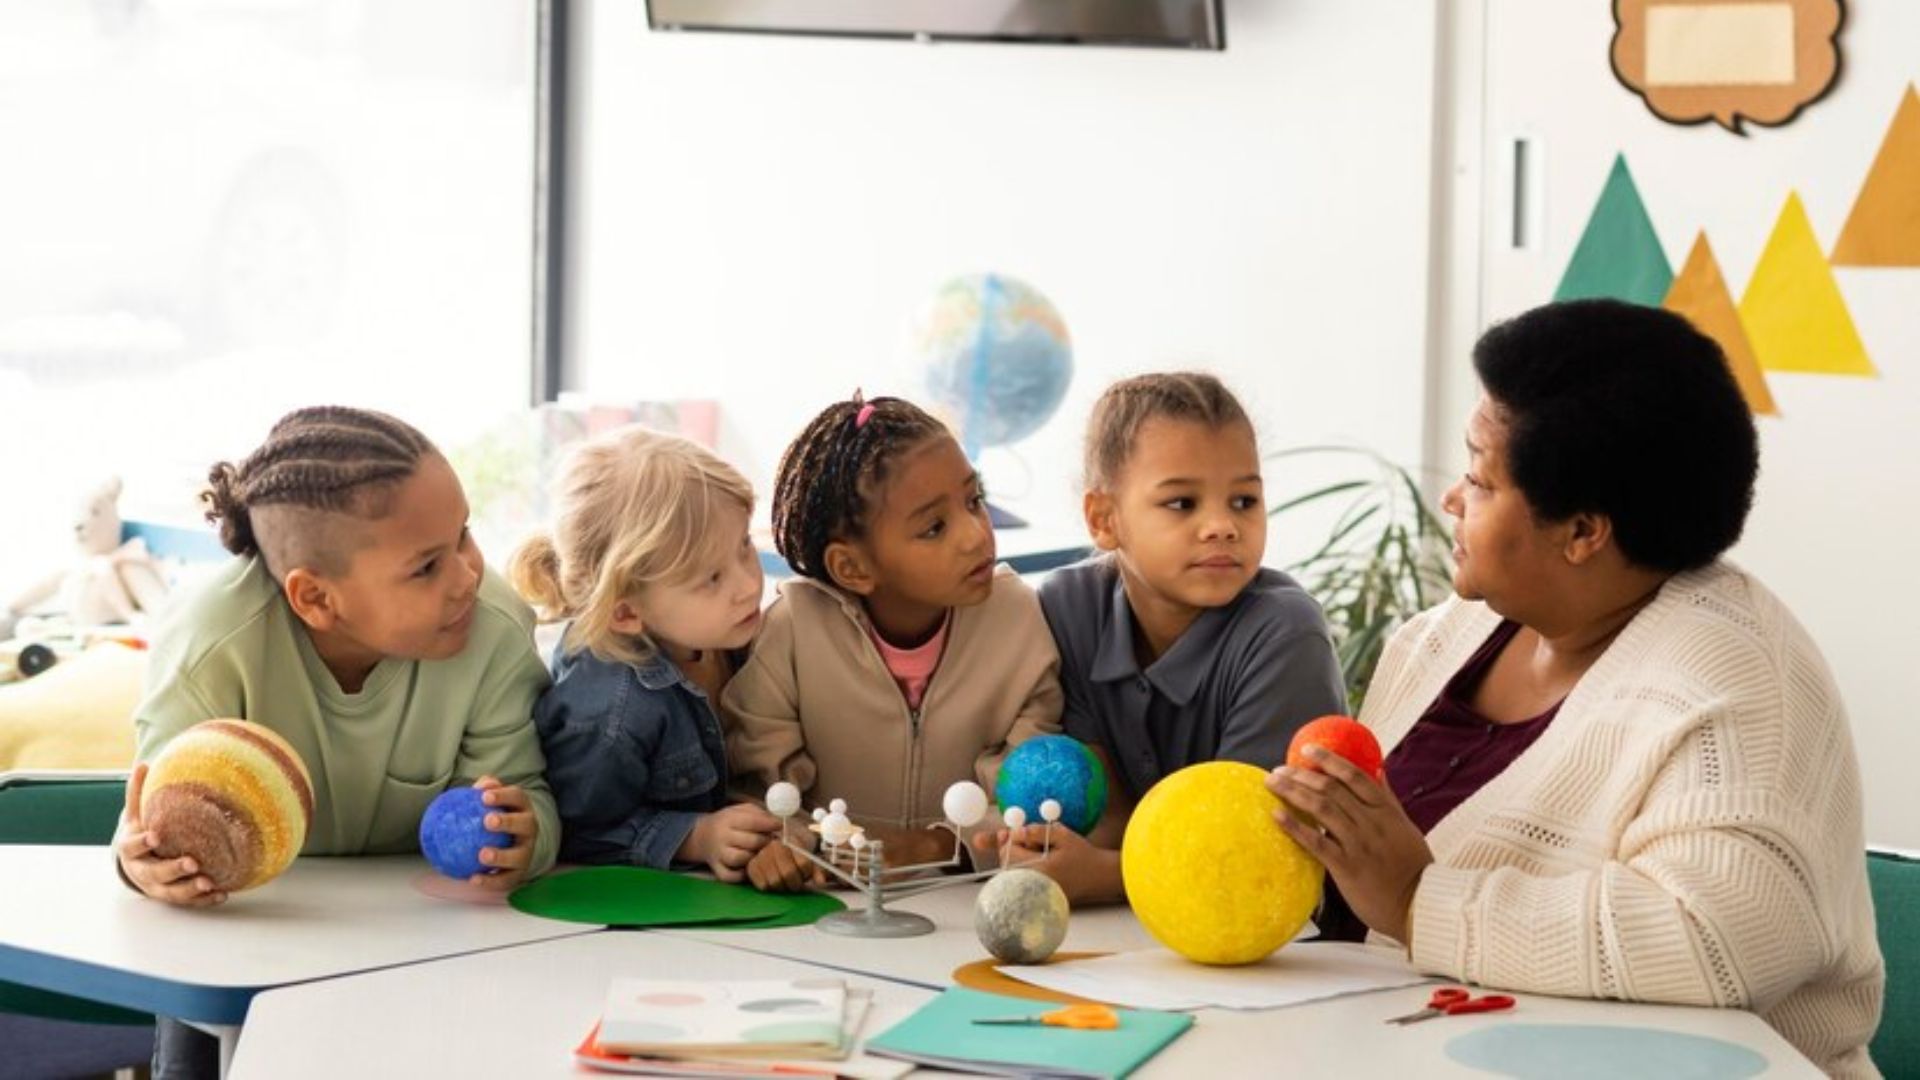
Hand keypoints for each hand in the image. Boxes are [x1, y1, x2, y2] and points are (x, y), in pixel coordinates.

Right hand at [113, 762, 226, 906]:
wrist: (136, 865)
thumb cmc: (140, 834)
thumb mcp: (136, 816)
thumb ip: (138, 793)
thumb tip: (143, 764)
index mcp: (131, 850)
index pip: (133, 848)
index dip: (142, 843)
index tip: (155, 836)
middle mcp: (143, 871)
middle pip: (155, 874)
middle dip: (172, 870)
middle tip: (191, 862)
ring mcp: (158, 887)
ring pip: (172, 893)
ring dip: (190, 889)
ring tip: (208, 882)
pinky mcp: (173, 896)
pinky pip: (189, 901)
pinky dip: (204, 900)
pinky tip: (221, 893)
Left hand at [467, 776, 537, 890]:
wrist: (508, 848)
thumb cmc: (494, 819)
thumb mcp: (491, 804)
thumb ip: (485, 791)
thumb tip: (479, 786)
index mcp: (522, 810)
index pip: (517, 798)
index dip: (503, 796)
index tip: (484, 797)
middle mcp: (529, 830)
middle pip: (525, 824)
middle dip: (509, 822)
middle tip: (488, 821)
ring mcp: (526, 852)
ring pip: (519, 856)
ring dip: (502, 856)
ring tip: (482, 855)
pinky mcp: (519, 873)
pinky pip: (506, 879)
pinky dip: (490, 881)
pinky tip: (473, 878)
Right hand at [682, 803, 780, 882]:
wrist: (702, 836)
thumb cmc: (729, 822)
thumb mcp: (741, 810)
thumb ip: (759, 813)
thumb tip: (778, 821)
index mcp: (729, 819)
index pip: (752, 822)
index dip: (769, 824)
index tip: (779, 825)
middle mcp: (722, 837)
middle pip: (750, 841)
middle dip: (765, 841)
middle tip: (772, 841)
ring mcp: (718, 855)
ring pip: (740, 859)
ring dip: (754, 857)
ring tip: (759, 853)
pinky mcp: (716, 869)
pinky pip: (730, 876)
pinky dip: (741, 875)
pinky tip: (748, 867)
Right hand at [745, 840, 826, 892]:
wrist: (772, 839)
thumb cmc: (792, 848)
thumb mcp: (806, 852)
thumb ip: (816, 868)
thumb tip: (821, 882)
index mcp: (790, 840)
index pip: (804, 864)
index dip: (807, 874)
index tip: (806, 874)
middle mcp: (773, 846)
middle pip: (789, 874)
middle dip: (796, 883)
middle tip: (797, 882)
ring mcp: (761, 856)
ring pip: (776, 882)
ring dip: (783, 887)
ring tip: (786, 881)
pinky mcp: (751, 867)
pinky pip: (763, 886)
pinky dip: (771, 888)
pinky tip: (774, 880)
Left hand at [975, 823, 1123, 904]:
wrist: (1095, 876)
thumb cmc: (1082, 856)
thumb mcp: (1063, 836)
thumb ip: (1039, 831)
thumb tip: (1018, 830)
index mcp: (1039, 870)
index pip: (1010, 853)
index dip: (1012, 839)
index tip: (1021, 831)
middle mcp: (1033, 884)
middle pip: (1007, 863)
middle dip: (1012, 847)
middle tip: (1022, 835)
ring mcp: (1034, 891)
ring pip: (1011, 871)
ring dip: (1017, 857)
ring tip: (1037, 850)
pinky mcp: (1036, 894)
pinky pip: (1020, 878)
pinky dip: (1023, 866)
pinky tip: (1038, 859)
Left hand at [1267, 744, 1432, 942]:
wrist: (1420, 905)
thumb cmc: (1413, 867)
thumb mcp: (1405, 826)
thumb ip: (1388, 798)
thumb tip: (1378, 769)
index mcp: (1386, 811)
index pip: (1354, 776)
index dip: (1329, 759)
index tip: (1307, 749)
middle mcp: (1371, 823)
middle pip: (1331, 789)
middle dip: (1301, 775)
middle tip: (1278, 769)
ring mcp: (1359, 844)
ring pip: (1321, 809)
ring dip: (1293, 792)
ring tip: (1272, 784)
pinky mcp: (1347, 867)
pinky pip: (1316, 842)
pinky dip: (1295, 827)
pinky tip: (1277, 815)